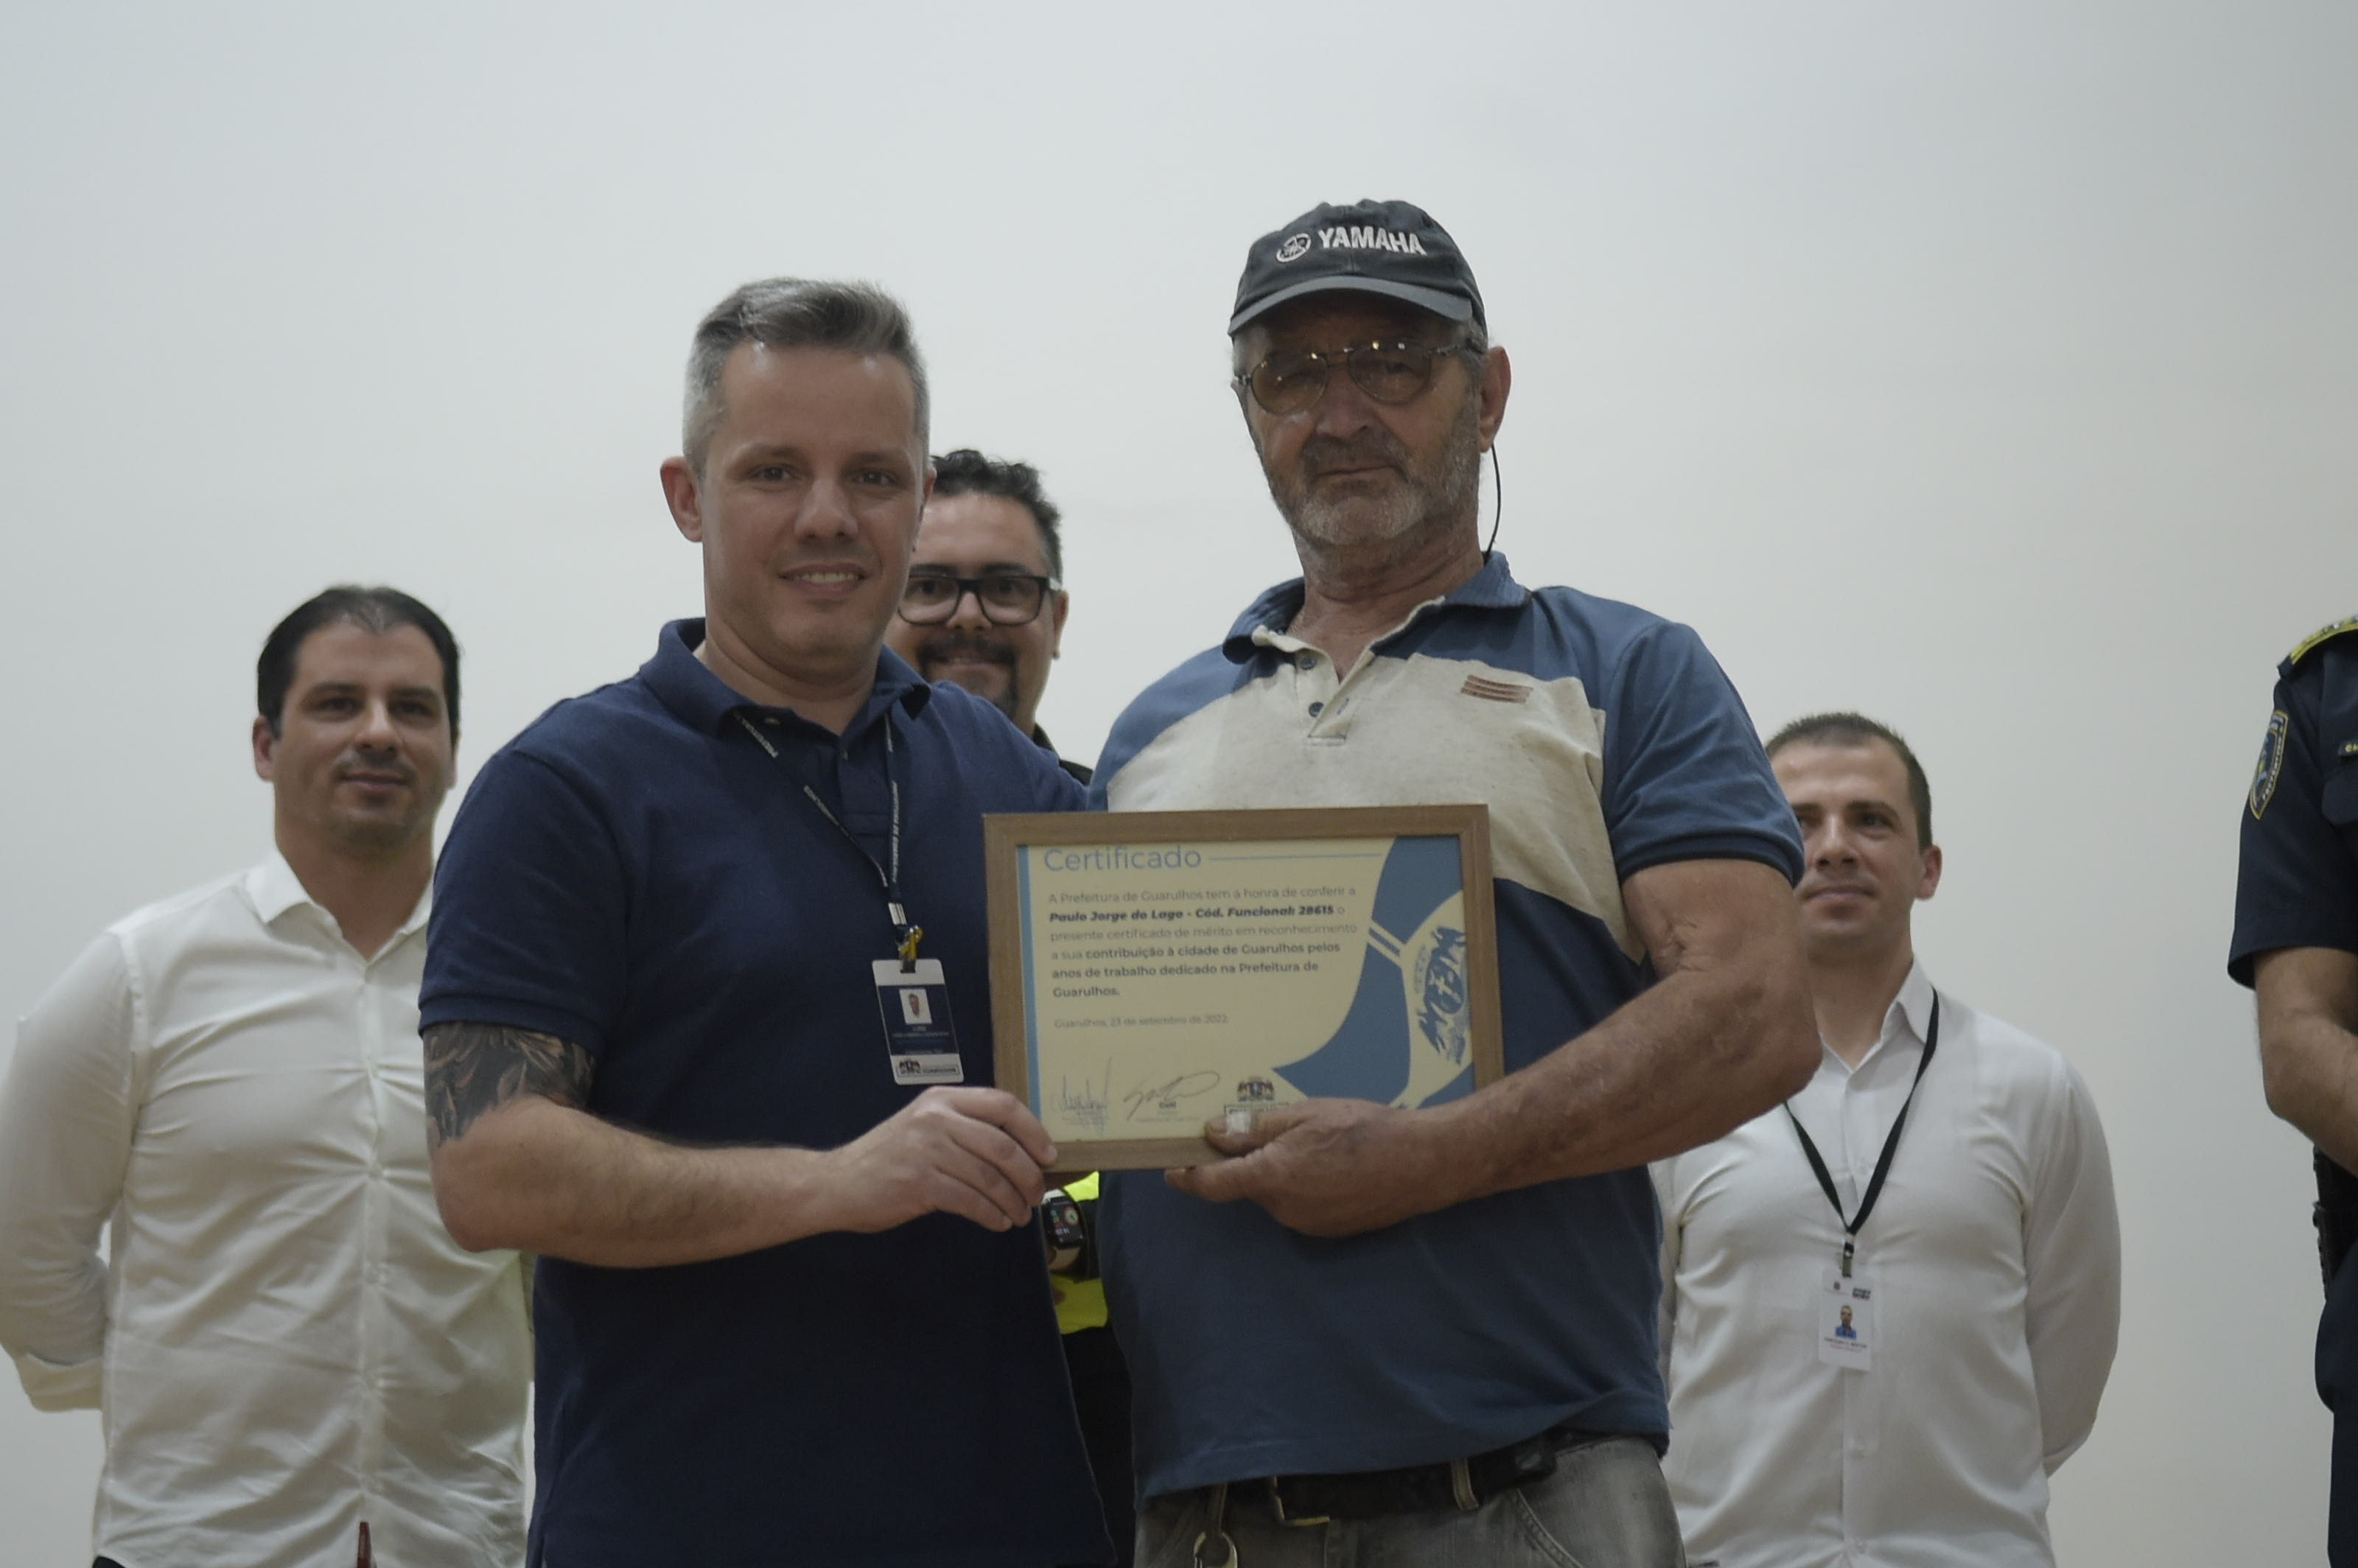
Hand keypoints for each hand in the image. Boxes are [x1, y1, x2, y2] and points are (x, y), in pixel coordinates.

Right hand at [823, 1087, 1057, 1233]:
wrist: (837, 1183)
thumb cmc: (887, 1158)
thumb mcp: (924, 1126)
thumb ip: (963, 1128)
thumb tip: (1020, 1152)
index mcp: (942, 1099)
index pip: (1002, 1105)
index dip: (1033, 1131)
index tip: (1049, 1155)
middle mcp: (936, 1118)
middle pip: (1003, 1145)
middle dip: (1028, 1175)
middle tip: (1037, 1195)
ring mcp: (927, 1150)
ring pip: (990, 1177)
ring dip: (1012, 1201)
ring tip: (1019, 1215)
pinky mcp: (920, 1183)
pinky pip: (971, 1201)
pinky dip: (991, 1215)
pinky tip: (998, 1222)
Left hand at [1165, 1098, 1456, 1236]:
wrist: (1423, 1162)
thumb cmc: (1363, 1130)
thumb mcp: (1304, 1116)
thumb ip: (1254, 1128)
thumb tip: (1213, 1133)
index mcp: (1270, 1178)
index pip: (1212, 1184)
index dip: (1188, 1175)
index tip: (1171, 1167)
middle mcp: (1283, 1210)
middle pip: (1251, 1185)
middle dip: (1255, 1161)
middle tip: (1284, 1129)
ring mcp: (1308, 1225)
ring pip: (1279, 1194)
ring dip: (1287, 1172)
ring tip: (1323, 1144)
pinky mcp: (1331, 1231)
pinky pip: (1305, 1205)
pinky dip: (1309, 1186)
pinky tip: (1338, 1165)